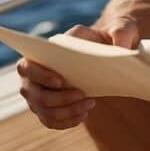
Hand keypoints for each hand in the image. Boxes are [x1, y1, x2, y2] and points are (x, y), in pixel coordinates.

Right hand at [16, 18, 139, 128]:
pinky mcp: (48, 105)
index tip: (61, 81)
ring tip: (89, 106)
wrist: (109, 50)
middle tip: (83, 96)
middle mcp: (36, 72)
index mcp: (46, 50)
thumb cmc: (110, 36)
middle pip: (33, 93)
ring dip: (64, 112)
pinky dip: (65, 121)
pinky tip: (83, 116)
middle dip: (58, 99)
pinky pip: (50, 120)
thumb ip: (122, 33)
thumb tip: (122, 49)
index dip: (40, 75)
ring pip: (42, 109)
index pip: (27, 65)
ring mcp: (39, 91)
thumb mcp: (120, 29)